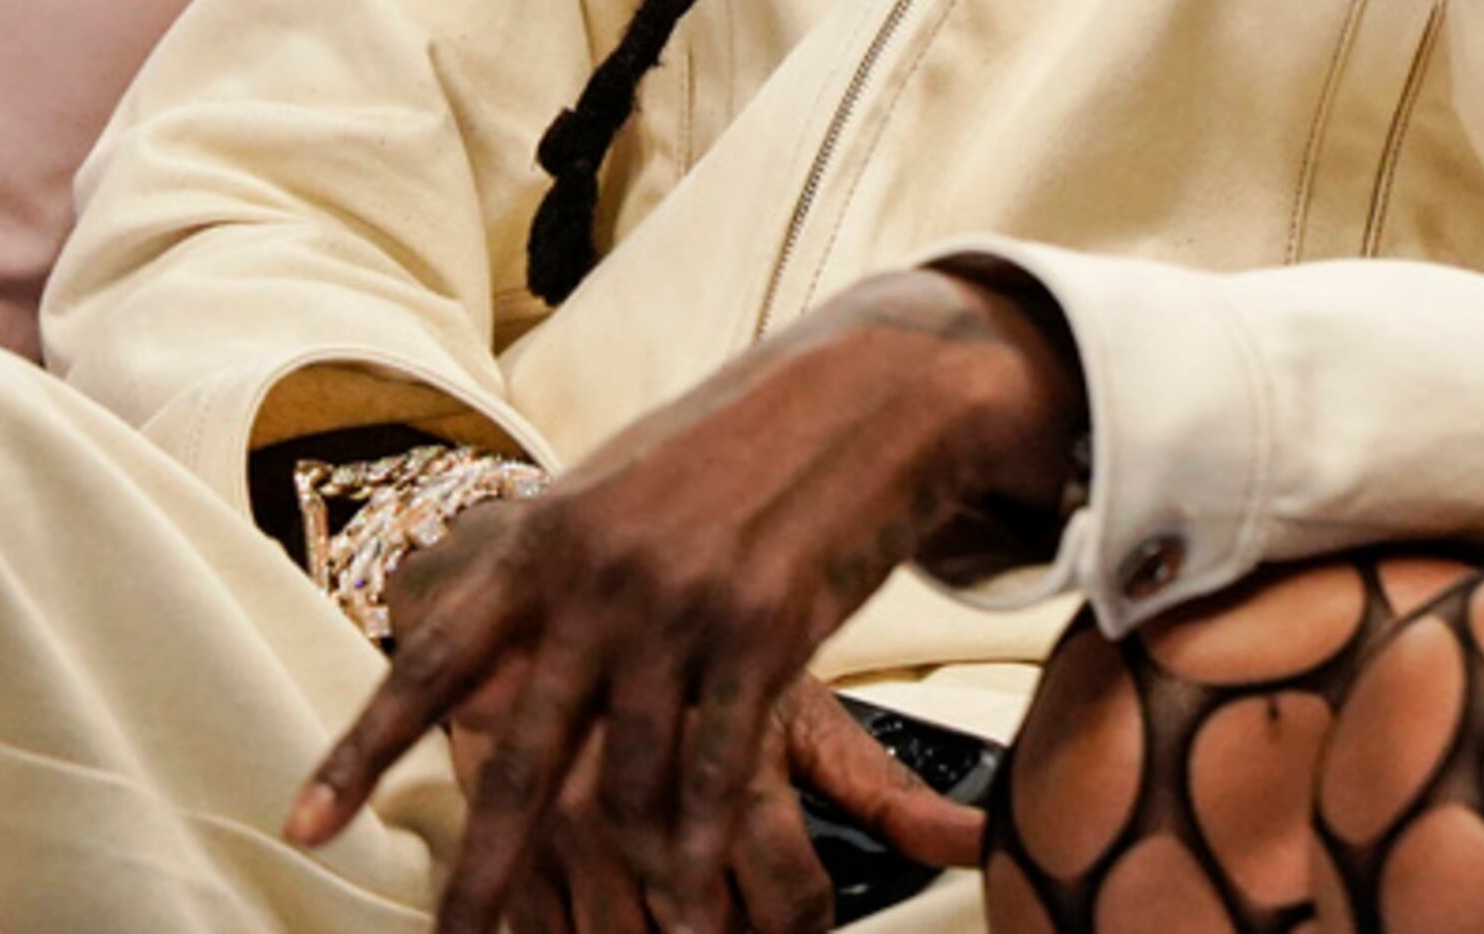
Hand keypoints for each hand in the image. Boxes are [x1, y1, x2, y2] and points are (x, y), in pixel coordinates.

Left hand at [287, 267, 1080, 931]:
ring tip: (630, 931)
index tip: (301, 825)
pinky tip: (689, 897)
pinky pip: (716, 768)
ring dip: (627, 869)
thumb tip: (502, 641)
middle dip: (482, 868)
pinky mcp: (764, 630)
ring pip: (627, 778)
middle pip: (521, 757)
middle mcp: (599, 578)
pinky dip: (699, 843)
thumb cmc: (750, 436)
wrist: (877, 384)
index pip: (434, 662)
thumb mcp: (628, 484)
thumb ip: (565, 564)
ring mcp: (681, 607)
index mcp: (550, 536)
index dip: (361, 752)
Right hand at [445, 668, 969, 933]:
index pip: (788, 900)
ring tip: (687, 919)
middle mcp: (648, 786)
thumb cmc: (699, 653)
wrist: (551, 584)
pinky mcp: (506, 834)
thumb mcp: (800, 711)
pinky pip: (540, 928)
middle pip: (699, 932)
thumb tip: (977, 844)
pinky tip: (619, 919)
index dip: (807, 929)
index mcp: (734, 749)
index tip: (807, 923)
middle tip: (744, 922)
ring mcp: (562, 819)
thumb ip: (885, 793)